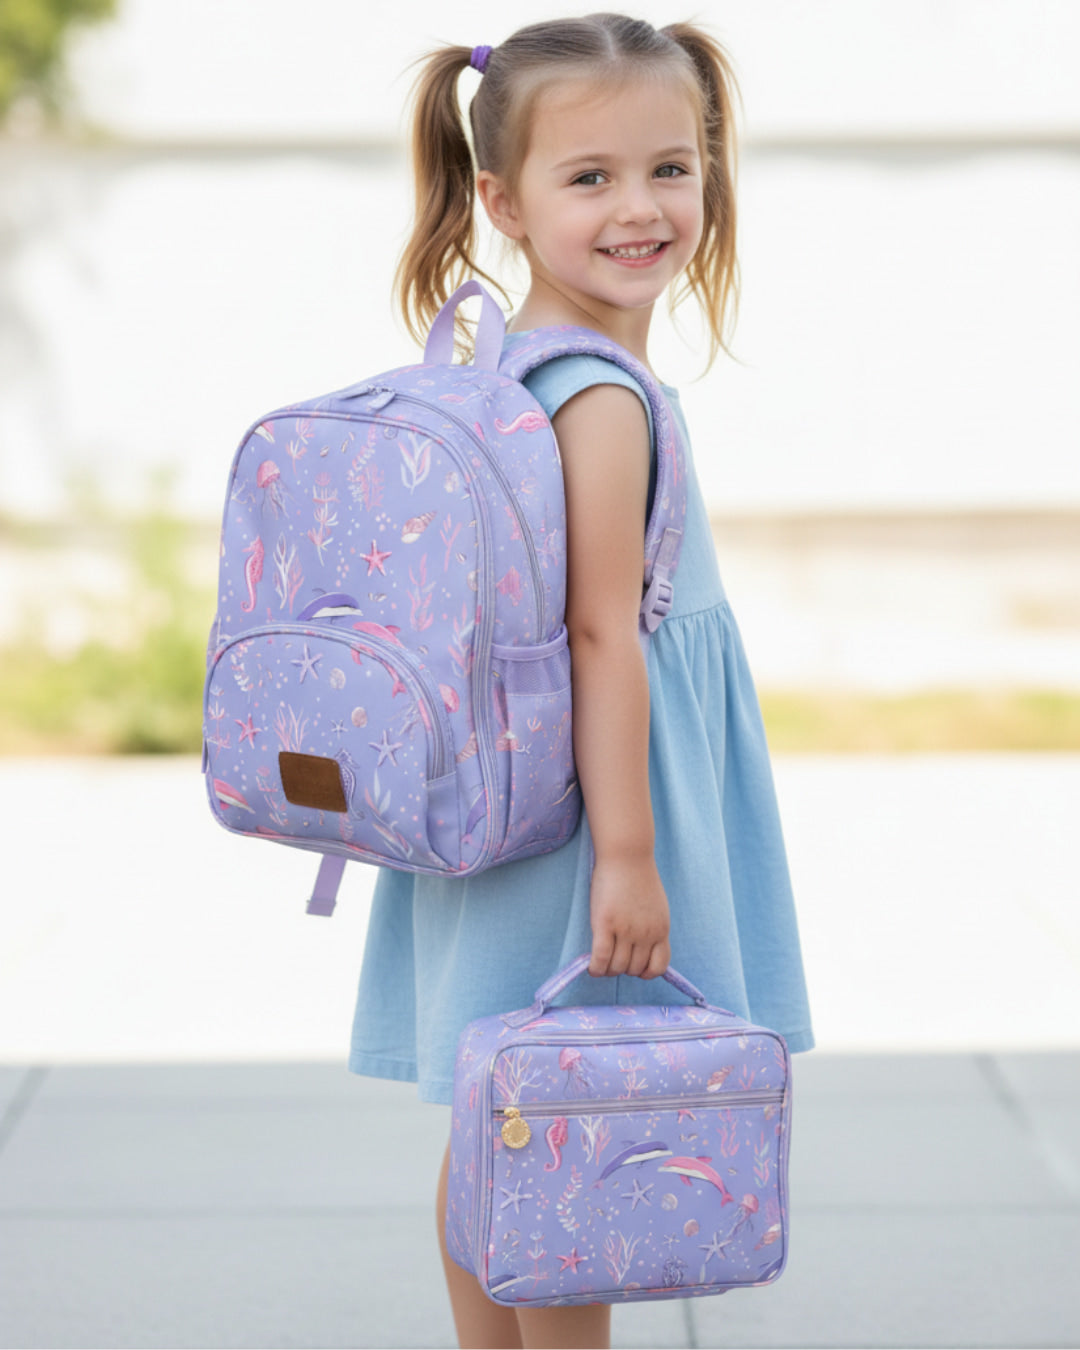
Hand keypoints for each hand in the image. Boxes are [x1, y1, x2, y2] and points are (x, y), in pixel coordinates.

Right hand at [588, 852, 670, 979]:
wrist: (626, 855)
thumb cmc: (639, 876)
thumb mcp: (656, 906)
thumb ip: (652, 926)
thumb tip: (642, 945)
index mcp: (661, 929)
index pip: (658, 966)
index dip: (645, 972)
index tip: (634, 966)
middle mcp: (646, 933)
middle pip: (634, 969)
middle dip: (622, 969)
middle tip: (612, 959)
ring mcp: (626, 930)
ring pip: (617, 967)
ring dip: (607, 970)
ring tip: (600, 961)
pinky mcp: (605, 924)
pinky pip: (601, 958)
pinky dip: (595, 968)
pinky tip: (591, 967)